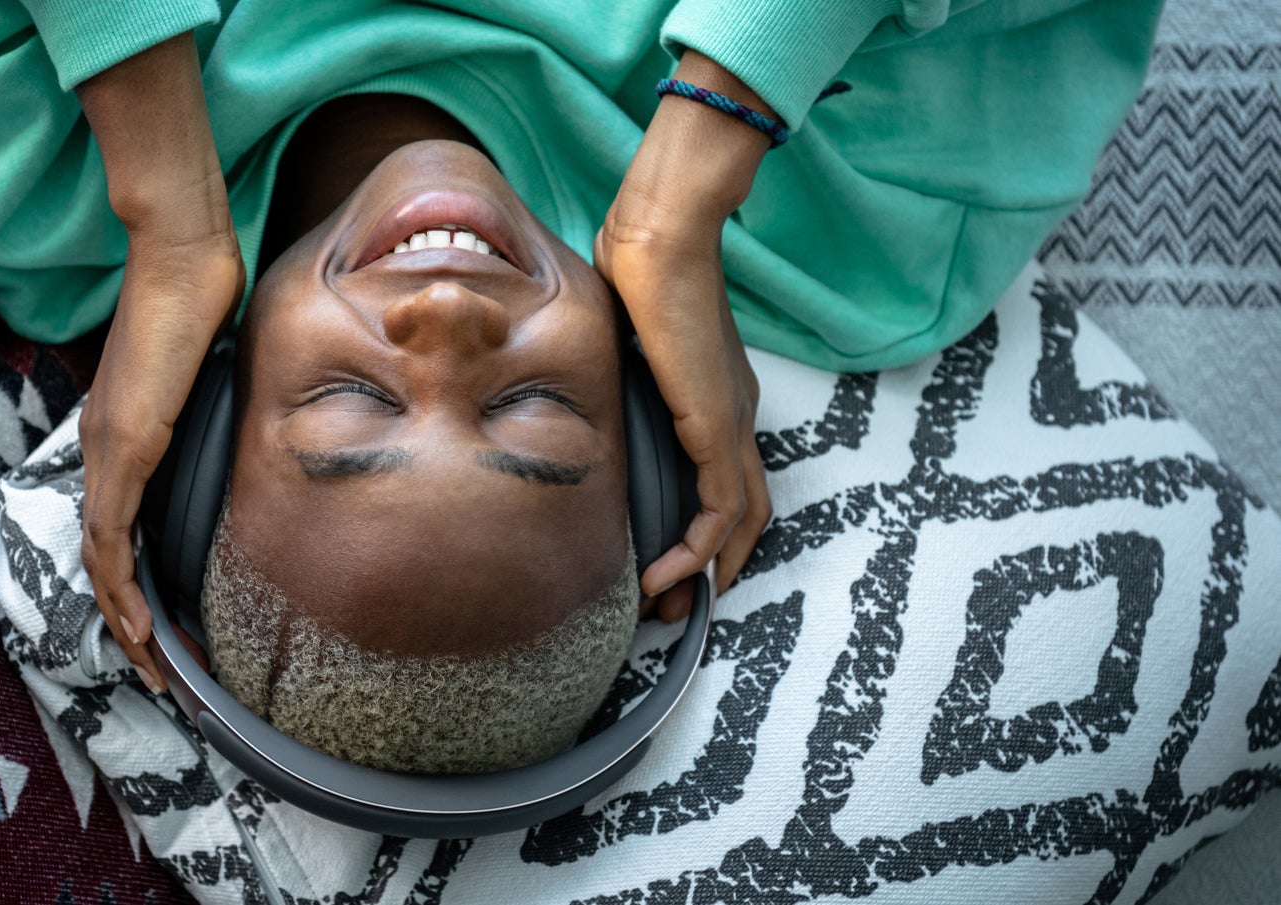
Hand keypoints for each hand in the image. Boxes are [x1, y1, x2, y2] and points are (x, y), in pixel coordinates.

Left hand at [75, 34, 243, 691]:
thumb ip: (208, 412)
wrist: (182, 260)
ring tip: (151, 665)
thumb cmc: (199, 300)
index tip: (157, 626)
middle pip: (99, 558)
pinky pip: (110, 534)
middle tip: (154, 671)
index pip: (113, 529)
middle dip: (125, 622)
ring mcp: (107, 448)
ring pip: (99, 558)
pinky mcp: (123, 446)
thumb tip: (241, 434)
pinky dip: (121, 585)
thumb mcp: (206, 375)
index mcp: (118, 436)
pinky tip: (139, 621)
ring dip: (123, 619)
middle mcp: (101, 448)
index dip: (130, 584)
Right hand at [597, 52, 774, 619]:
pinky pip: (719, 510)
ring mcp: (732, 421)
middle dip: (711, 565)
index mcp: (716, 391)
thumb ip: (606, 362)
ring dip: (703, 570)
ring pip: (739, 520)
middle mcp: (734, 413)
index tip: (665, 557)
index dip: (703, 524)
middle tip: (672, 605)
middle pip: (744, 510)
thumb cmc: (636, 263)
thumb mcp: (616, 329)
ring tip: (665, 606)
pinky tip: (660, 575)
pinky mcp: (718, 428)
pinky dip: (696, 551)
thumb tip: (564, 368)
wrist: (659, 239)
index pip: (725, 474)